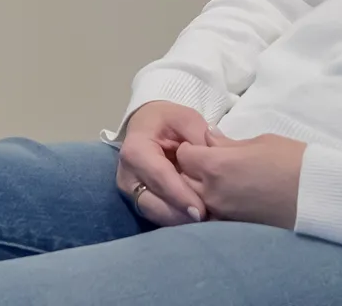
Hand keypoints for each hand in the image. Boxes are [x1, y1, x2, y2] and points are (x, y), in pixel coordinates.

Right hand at [115, 101, 209, 226]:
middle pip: (153, 203)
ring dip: (179, 221)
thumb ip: (199, 138)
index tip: (201, 211)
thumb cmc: (167, 122)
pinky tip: (196, 221)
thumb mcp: (185, 119)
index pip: (159, 177)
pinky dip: (176, 221)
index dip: (179, 195)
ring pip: (154, 214)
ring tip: (206, 223)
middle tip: (209, 220)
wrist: (147, 127)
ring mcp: (130, 192)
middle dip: (180, 215)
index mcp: (135, 149)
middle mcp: (127, 175)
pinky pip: (156, 216)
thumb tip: (214, 162)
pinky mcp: (137, 202)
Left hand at [176, 130, 307, 229]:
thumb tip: (210, 138)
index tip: (203, 145)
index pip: (184, 154)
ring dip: (198, 188)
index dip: (191, 147)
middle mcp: (212, 192)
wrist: (317, 197)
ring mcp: (221, 213)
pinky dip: (211, 205)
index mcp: (216, 165)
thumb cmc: (292, 162)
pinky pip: (210, 214)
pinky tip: (227, 197)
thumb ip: (228, 143)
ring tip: (218, 179)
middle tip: (208, 161)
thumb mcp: (259, 142)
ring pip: (193, 199)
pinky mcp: (233, 227)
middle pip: (183, 178)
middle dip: (190, 168)